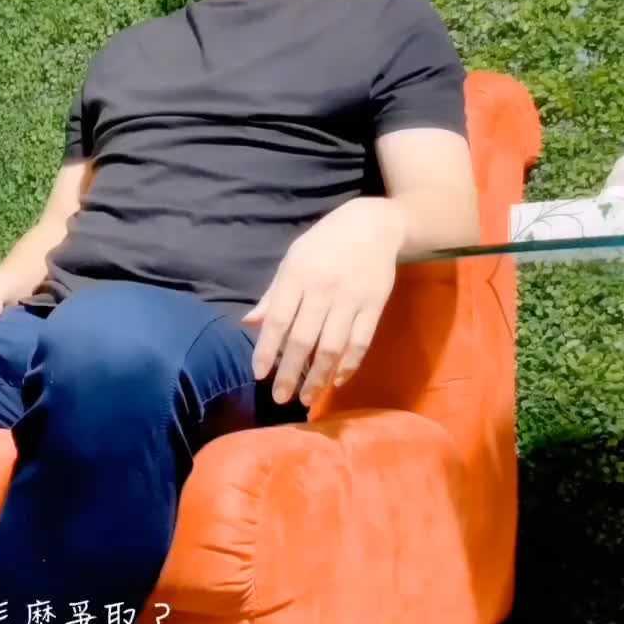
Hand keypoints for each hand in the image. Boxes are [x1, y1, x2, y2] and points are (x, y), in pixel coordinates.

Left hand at [243, 198, 403, 405]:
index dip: (267, 349)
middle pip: (304, 339)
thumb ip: (272, 296)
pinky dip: (349, 365)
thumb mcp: (292, 261)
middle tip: (279, 398)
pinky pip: (361, 342)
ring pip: (333, 346)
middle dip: (290, 373)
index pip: (278, 320)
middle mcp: (323, 289)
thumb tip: (248, 324)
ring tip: (307, 398)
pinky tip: (336, 381)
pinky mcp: (375, 305)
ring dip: (318, 376)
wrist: (372, 224)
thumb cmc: (323, 244)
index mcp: (297, 276)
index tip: (258, 374)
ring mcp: (351, 298)